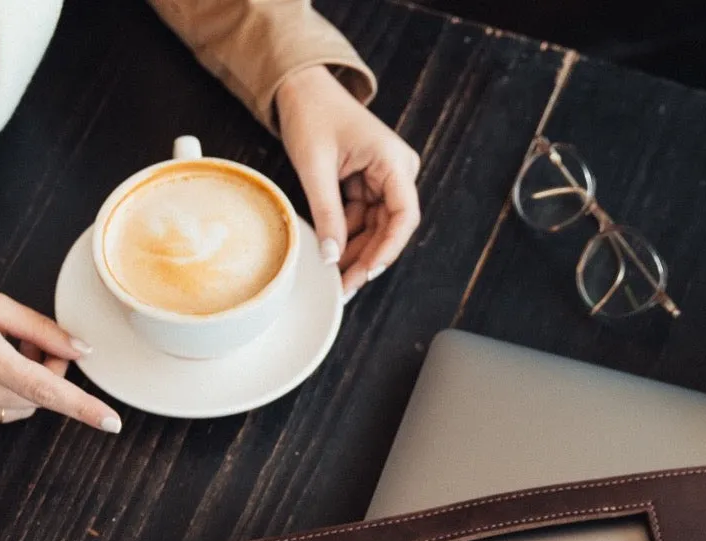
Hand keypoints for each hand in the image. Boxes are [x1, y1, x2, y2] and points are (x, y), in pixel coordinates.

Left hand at [276, 66, 420, 297]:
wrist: (302, 88)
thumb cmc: (312, 114)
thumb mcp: (315, 167)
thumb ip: (327, 214)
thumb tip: (332, 258)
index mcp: (393, 161)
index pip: (403, 216)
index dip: (388, 249)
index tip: (368, 272)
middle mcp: (397, 172)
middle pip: (390, 229)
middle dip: (367, 259)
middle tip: (344, 287)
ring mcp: (385, 180)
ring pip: (376, 229)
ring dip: (355, 252)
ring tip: (334, 277)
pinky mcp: (371, 185)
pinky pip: (363, 220)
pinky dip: (346, 237)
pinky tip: (331, 253)